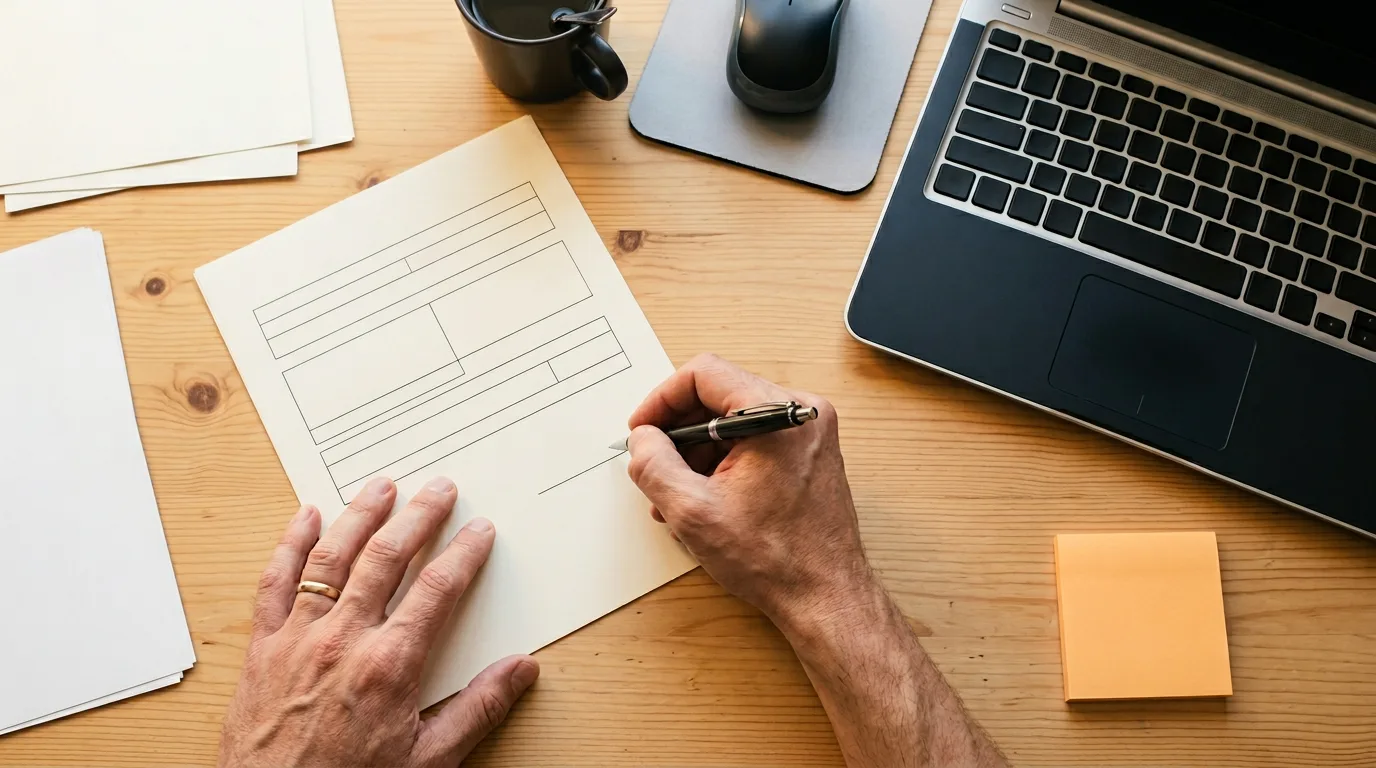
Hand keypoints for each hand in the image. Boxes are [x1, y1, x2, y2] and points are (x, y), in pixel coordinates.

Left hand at [218, 477, 538, 767]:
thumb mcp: (429, 761)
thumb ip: (478, 709)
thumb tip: (522, 669)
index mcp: (390, 665)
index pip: (437, 589)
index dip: (464, 553)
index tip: (479, 531)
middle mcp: (342, 640)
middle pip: (386, 558)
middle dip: (418, 516)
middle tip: (439, 488)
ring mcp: (297, 639)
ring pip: (331, 558)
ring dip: (359, 515)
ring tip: (381, 486)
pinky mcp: (262, 648)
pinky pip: (274, 582)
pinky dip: (290, 545)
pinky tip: (306, 518)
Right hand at [625, 354, 876, 632]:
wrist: (825, 598)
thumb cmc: (776, 560)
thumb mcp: (693, 512)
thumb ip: (654, 465)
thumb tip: (642, 438)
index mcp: (779, 414)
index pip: (704, 374)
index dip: (662, 400)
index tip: (642, 430)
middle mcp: (801, 413)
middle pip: (719, 395)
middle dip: (678, 431)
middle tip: (654, 466)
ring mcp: (809, 433)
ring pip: (733, 420)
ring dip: (697, 451)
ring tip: (676, 496)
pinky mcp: (809, 454)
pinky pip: (754, 440)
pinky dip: (723, 461)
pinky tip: (704, 498)